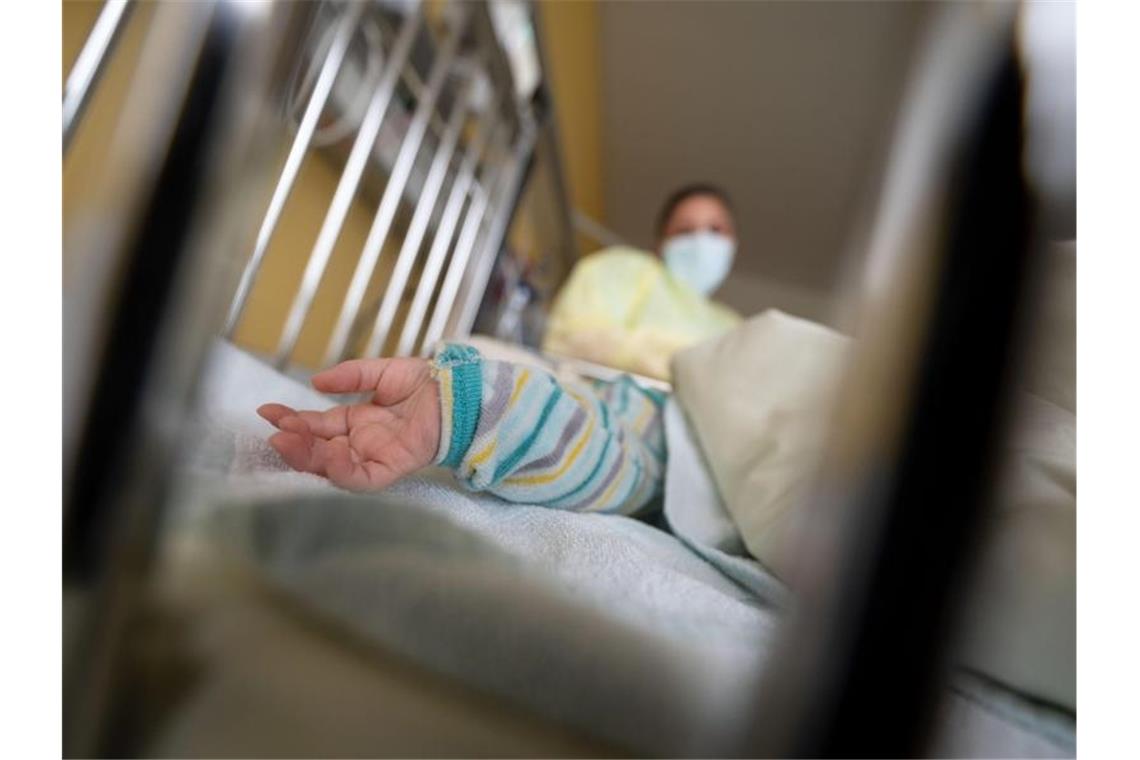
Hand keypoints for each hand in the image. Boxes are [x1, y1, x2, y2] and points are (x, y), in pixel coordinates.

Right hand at [257, 357, 439, 490]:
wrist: (459, 391)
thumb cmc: (426, 383)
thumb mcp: (381, 373)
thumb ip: (350, 377)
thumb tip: (315, 381)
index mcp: (356, 422)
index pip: (316, 426)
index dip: (291, 421)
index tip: (267, 412)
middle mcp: (361, 443)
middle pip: (318, 451)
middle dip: (294, 443)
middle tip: (275, 433)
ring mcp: (375, 457)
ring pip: (333, 468)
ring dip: (309, 458)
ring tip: (289, 442)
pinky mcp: (392, 468)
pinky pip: (362, 478)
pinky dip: (344, 470)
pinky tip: (332, 453)